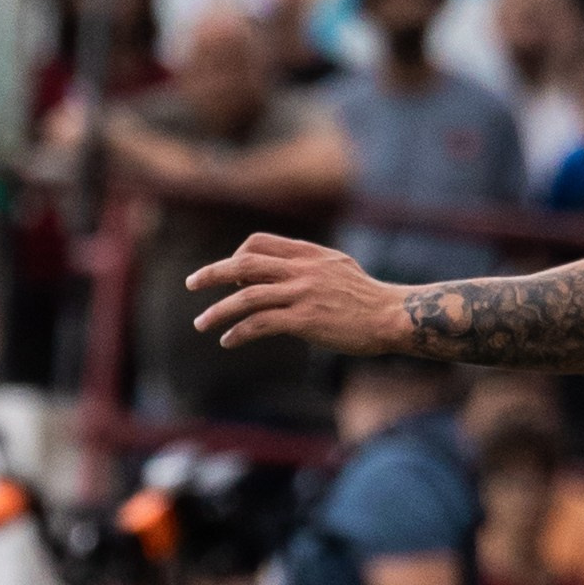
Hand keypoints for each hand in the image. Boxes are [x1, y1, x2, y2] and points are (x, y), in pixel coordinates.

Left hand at [186, 234, 408, 353]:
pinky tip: (228, 341)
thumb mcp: (337, 268)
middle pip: (244, 263)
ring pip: (246, 297)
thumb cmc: (367, 298)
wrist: (392, 315)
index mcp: (308, 253)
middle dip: (212, 273)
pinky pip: (260, 324)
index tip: (230, 275)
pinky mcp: (305, 320)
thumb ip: (308, 266)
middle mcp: (301, 269)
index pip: (259, 243)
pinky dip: (238, 332)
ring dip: (218, 311)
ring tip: (201, 324)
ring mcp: (302, 293)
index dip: (238, 256)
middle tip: (191, 283)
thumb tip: (283, 276)